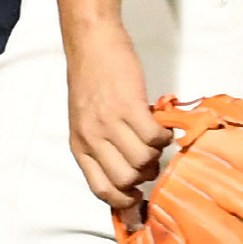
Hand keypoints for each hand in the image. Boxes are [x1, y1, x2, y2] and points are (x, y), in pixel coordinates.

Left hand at [64, 20, 172, 209]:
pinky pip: (154, 136)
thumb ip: (100, 146)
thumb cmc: (90, 79)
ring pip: (142, 161)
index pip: (101, 190)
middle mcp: (92, 137)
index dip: (123, 201)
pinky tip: (161, 126)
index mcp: (79, 145)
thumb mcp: (84, 119)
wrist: (92, 42)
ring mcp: (109, 121)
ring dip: (156, 155)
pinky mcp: (129, 104)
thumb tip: (125, 177)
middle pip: (126, 180)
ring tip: (155, 139)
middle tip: (150, 158)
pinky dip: (163, 136)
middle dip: (144, 176)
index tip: (138, 198)